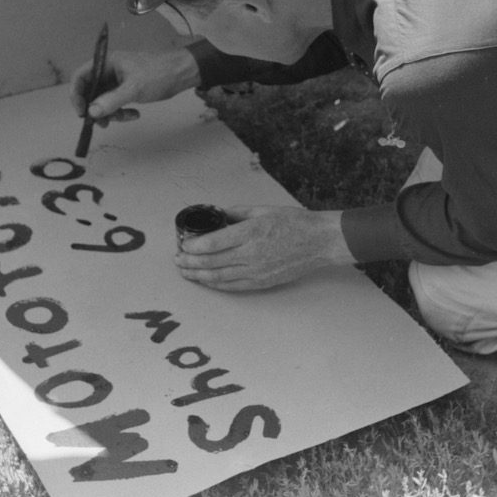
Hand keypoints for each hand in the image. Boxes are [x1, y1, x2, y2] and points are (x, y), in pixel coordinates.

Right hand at [70, 48, 200, 123]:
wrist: (182, 73)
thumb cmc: (159, 73)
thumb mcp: (134, 88)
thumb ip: (112, 100)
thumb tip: (92, 112)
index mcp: (106, 63)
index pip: (81, 77)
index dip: (76, 94)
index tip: (82, 112)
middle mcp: (109, 71)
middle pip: (91, 92)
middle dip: (96, 109)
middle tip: (102, 123)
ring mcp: (118, 81)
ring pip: (103, 101)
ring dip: (110, 113)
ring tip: (125, 118)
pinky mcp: (127, 89)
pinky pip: (116, 103)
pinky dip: (121, 112)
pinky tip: (135, 114)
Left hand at [174, 206, 354, 291]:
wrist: (319, 242)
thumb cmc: (295, 223)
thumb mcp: (263, 210)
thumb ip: (236, 213)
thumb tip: (217, 215)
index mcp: (250, 232)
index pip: (212, 243)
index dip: (192, 246)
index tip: (182, 244)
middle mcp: (251, 254)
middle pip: (210, 262)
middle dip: (189, 262)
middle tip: (177, 259)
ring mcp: (256, 271)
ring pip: (218, 277)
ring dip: (197, 275)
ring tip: (184, 271)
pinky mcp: (261, 282)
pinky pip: (232, 286)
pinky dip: (215, 284)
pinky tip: (205, 280)